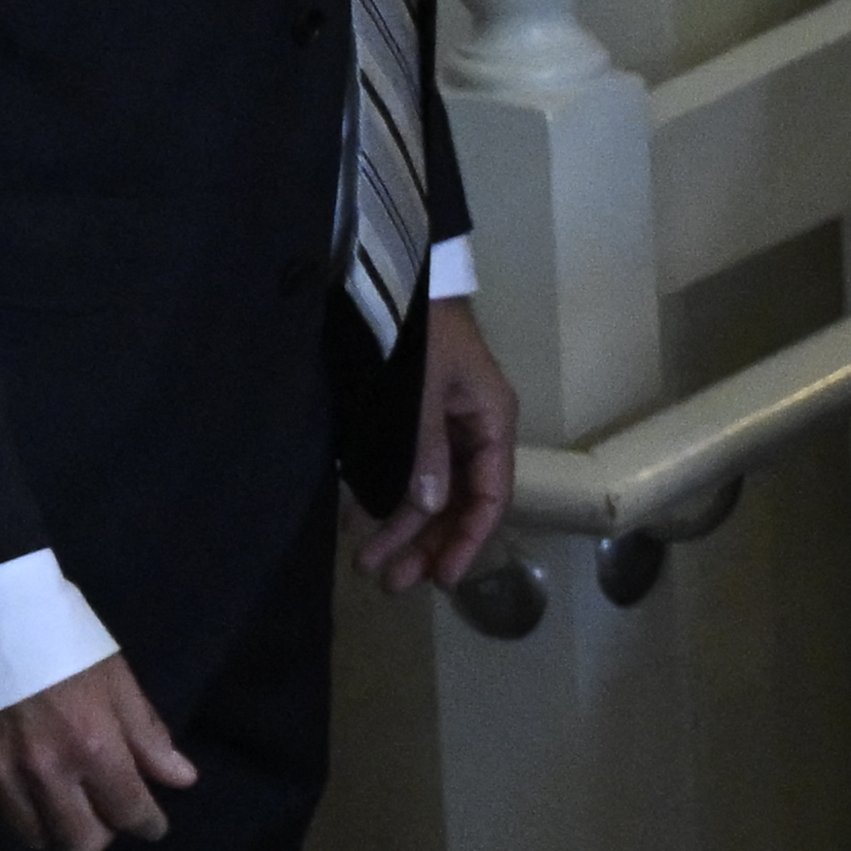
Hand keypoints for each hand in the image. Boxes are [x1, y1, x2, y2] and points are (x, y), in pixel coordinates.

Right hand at [0, 654, 196, 850]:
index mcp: (93, 748)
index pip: (130, 813)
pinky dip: (8, 809)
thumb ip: (147, 736)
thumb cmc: (59, 639)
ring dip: (53, 826)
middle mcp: (43, 772)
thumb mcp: (116, 680)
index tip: (152, 824)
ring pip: (31, 836)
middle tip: (103, 814)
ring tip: (61, 802)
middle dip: (100, 835)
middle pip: (79, 844)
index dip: (149, 825)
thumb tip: (181, 780)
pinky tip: (19, 787)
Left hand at [355, 297, 517, 591]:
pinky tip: (359, 520)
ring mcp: (440, 426)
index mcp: (491, 422)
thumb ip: (426, 446)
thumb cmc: (420, 324)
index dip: (468, 541)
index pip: (489, 497)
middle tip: (388, 582)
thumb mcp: (425, 385)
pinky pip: (405, 470)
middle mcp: (471, 431)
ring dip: (400, 529)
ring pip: (428, 492)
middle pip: (456, 504)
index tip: (441, 579)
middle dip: (424, 545)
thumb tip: (428, 507)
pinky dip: (385, 498)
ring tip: (367, 562)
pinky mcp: (410, 418)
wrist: (393, 269)